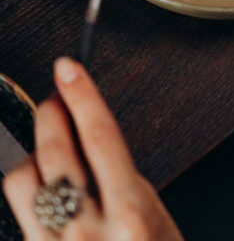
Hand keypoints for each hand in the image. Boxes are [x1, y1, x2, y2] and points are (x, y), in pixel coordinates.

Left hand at [2, 58, 183, 239]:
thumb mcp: (156, 222)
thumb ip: (123, 183)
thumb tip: (88, 139)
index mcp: (131, 215)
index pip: (101, 137)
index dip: (83, 95)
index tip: (70, 67)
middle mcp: (90, 234)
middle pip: (57, 152)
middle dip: (51, 114)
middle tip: (55, 99)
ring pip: (22, 181)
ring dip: (32, 157)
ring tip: (46, 155)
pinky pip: (18, 215)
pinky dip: (28, 194)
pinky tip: (43, 195)